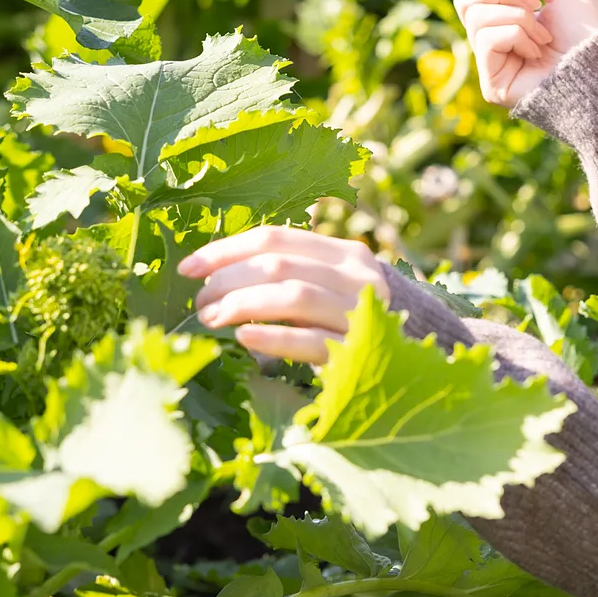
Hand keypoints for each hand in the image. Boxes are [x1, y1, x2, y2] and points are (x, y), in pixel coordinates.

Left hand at [177, 225, 390, 364]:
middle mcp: (356, 277)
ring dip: (243, 305)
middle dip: (229, 281)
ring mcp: (360, 312)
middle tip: (199, 301)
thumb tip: (212, 278)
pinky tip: (243, 337)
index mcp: (343, 253)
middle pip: (279, 265)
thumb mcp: (327, 288)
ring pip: (294, 296)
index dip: (226, 250)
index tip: (188, 269)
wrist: (409, 359)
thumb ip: (287, 275)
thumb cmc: (349, 322)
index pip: (275, 237)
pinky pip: (310, 340)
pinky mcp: (357, 351)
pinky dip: (273, 337)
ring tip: (211, 318)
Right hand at [452, 0, 597, 106]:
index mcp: (503, 17)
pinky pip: (486, 38)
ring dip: (518, 16)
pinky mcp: (492, 84)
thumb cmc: (587, 30)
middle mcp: (491, 39)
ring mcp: (489, 63)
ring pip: (475, 16)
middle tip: (535, 3)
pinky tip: (537, 51)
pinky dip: (516, 35)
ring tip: (544, 35)